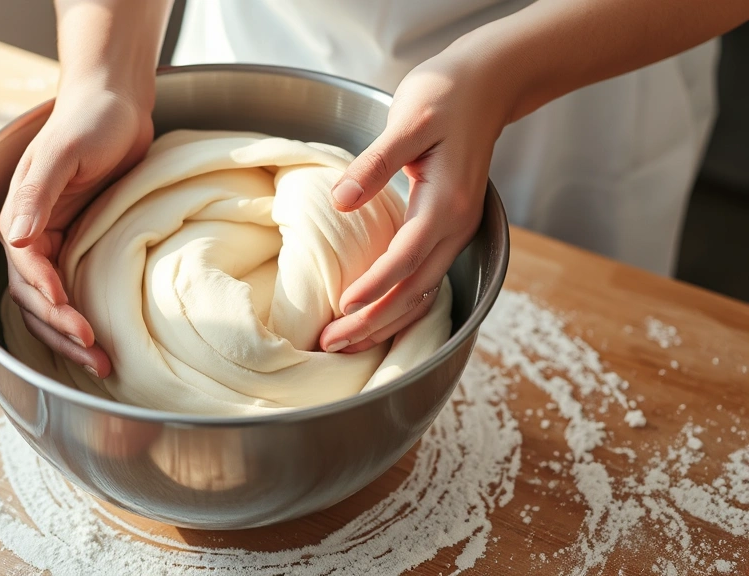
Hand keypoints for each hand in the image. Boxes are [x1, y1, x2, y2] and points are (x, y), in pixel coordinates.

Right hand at [0, 82, 153, 376]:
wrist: (115, 104)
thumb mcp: (62, 153)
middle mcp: (31, 238)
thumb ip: (38, 194)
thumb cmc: (88, 122)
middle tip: (97, 358)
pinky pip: (75, 293)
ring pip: (52, 307)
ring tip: (103, 366)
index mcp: (20, 219)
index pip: (27, 274)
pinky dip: (85, 319)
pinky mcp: (81, 246)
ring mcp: (56, 245)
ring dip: (71, 338)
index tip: (74, 317)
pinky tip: (105, 341)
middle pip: (36, 301)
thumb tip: (16, 239)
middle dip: (62, 333)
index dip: (48, 300)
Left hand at [319, 46, 511, 353]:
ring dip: (384, 322)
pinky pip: (424, 282)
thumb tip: (342, 200)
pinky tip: (373, 319)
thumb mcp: (409, 120)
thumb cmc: (445, 96)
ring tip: (344, 343)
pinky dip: (398, 307)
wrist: (487, 86)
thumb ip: (375, 163)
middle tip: (329, 344)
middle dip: (373, 321)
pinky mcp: (449, 231)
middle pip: (413, 290)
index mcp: (446, 204)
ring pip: (421, 294)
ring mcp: (456, 232)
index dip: (374, 286)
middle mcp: (456, 227)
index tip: (341, 308)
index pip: (405, 258)